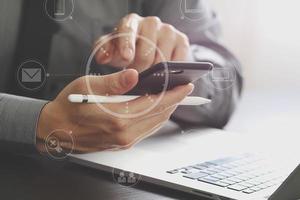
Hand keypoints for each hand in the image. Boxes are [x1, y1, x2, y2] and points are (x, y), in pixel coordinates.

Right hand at [36, 69, 193, 152]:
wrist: (57, 130)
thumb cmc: (70, 105)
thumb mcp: (88, 87)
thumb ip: (114, 82)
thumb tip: (135, 75)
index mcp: (117, 117)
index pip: (154, 104)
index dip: (173, 94)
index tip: (186, 85)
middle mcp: (125, 133)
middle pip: (159, 115)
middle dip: (174, 101)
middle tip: (184, 89)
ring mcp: (125, 141)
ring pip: (155, 124)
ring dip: (167, 110)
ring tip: (175, 97)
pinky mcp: (123, 143)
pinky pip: (147, 130)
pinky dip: (156, 118)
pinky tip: (158, 108)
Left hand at [95, 13, 189, 71]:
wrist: (146, 51)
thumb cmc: (126, 50)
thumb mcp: (111, 50)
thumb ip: (104, 51)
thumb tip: (103, 58)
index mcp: (131, 22)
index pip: (128, 31)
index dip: (127, 45)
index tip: (126, 58)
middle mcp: (151, 22)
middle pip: (147, 51)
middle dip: (140, 68)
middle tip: (137, 74)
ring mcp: (169, 31)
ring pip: (163, 59)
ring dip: (155, 73)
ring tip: (149, 74)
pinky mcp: (182, 41)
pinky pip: (178, 61)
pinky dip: (171, 72)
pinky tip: (164, 74)